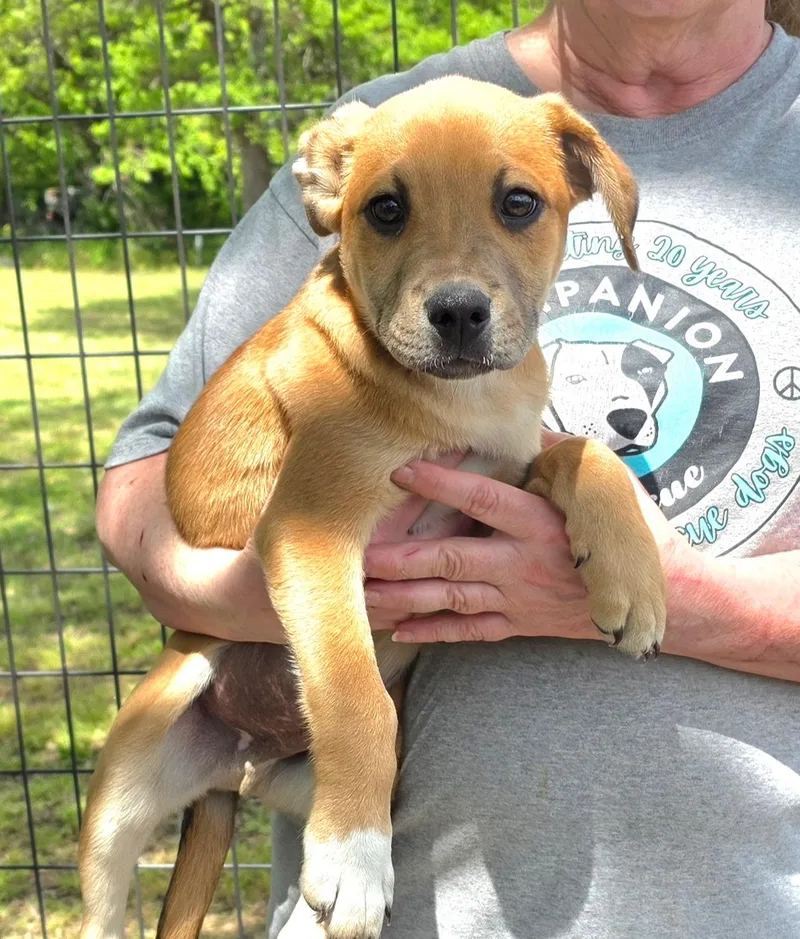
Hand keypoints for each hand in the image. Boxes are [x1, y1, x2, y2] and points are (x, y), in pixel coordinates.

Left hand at [364, 432, 692, 643]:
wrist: (666, 598)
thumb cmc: (633, 532)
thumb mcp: (602, 483)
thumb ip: (553, 458)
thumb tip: (516, 428)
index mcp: (541, 522)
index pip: (482, 499)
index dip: (441, 485)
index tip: (400, 470)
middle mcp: (523, 564)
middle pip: (451, 559)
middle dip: (400, 557)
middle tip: (356, 552)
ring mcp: (519, 600)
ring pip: (451, 600)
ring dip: (403, 597)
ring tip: (361, 594)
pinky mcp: (521, 625)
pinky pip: (470, 633)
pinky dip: (434, 632)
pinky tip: (397, 631)